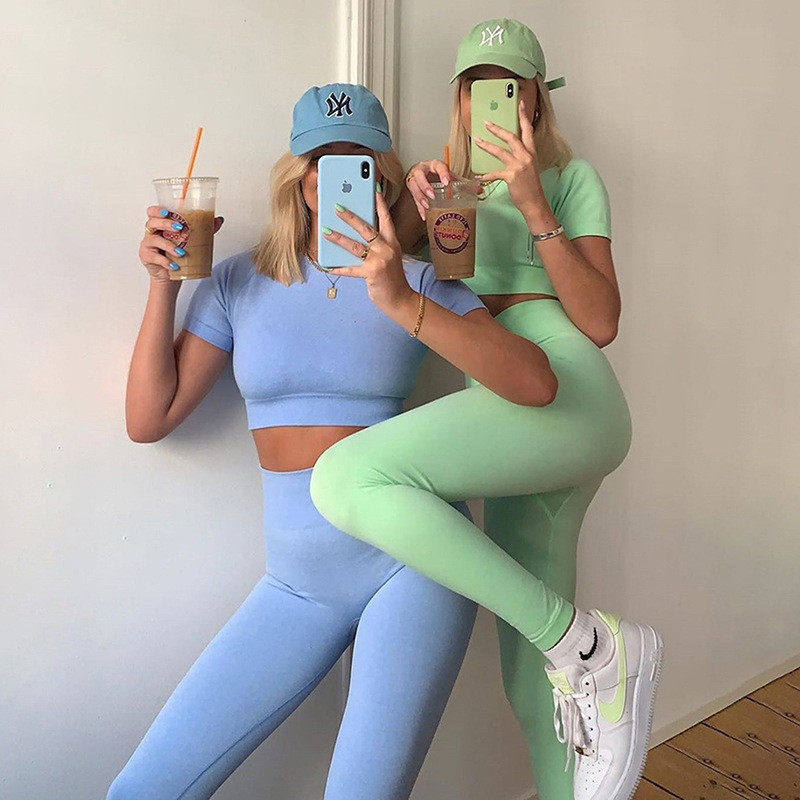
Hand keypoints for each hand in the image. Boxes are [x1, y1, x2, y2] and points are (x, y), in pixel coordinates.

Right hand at [139, 207, 223, 282]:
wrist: (170, 275)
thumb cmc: (177, 255)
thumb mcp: (190, 240)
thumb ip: (203, 229)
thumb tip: (219, 220)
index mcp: (160, 225)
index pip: (153, 212)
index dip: (158, 210)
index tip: (168, 212)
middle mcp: (151, 233)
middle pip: (152, 222)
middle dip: (166, 224)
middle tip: (180, 228)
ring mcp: (147, 245)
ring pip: (154, 240)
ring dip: (169, 245)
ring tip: (181, 252)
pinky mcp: (146, 257)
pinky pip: (154, 257)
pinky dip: (165, 262)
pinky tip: (174, 266)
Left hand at [322, 190, 415, 315]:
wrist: (401, 300)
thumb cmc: (392, 277)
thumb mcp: (389, 257)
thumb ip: (376, 245)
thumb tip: (353, 235)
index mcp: (393, 242)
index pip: (386, 218)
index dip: (380, 203)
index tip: (373, 188)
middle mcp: (388, 249)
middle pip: (367, 228)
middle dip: (350, 217)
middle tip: (337, 206)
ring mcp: (380, 261)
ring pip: (356, 246)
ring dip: (339, 238)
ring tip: (325, 230)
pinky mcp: (372, 274)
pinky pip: (351, 269)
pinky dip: (338, 268)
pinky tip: (327, 266)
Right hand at [404, 159, 458, 220]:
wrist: (425, 174)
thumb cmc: (437, 175)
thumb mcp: (449, 176)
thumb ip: (462, 183)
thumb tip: (478, 191)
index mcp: (434, 165)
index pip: (438, 166)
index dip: (442, 174)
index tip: (447, 182)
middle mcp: (422, 170)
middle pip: (420, 175)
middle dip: (425, 185)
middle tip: (432, 195)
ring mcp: (415, 178)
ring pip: (413, 186)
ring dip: (420, 197)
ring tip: (427, 206)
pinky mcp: (411, 189)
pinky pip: (413, 199)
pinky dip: (419, 208)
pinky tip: (424, 215)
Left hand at [473, 100, 547, 217]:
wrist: (535, 203)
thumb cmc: (531, 187)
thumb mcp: (529, 168)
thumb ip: (521, 157)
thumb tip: (509, 151)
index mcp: (531, 153)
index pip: (528, 130)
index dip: (523, 116)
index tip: (519, 104)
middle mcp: (526, 156)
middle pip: (511, 137)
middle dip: (498, 129)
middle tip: (487, 122)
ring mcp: (519, 166)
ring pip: (500, 151)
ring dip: (487, 145)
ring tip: (477, 141)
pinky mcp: (511, 177)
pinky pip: (494, 173)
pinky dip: (485, 175)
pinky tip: (478, 176)